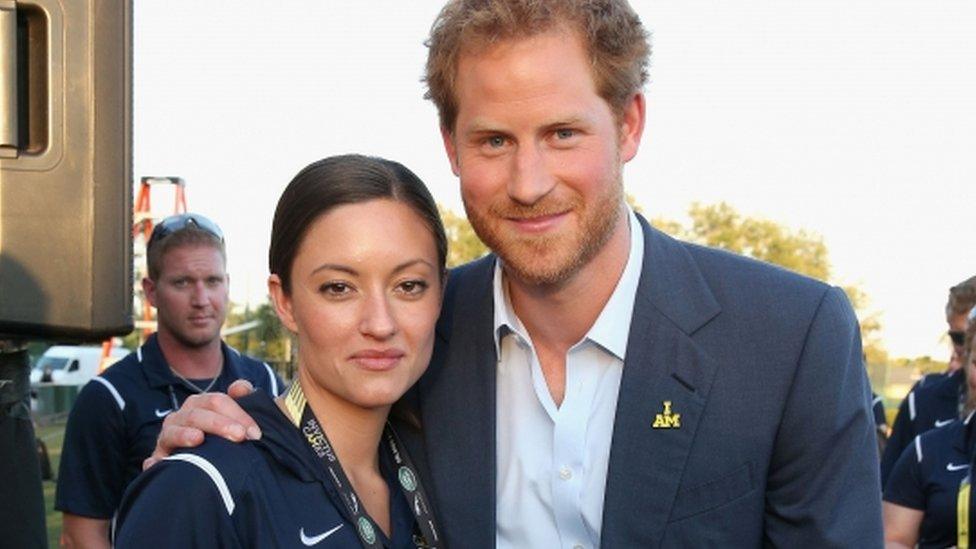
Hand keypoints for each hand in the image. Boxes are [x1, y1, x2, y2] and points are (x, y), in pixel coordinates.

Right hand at [143, 379, 259, 469]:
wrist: (208, 465)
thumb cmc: (227, 437)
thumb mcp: (239, 418)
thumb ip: (245, 398)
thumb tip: (240, 388)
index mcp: (200, 405)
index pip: (217, 402)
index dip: (237, 413)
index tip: (255, 432)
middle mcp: (182, 418)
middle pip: (197, 415)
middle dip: (219, 424)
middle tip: (240, 437)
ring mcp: (168, 438)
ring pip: (172, 432)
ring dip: (183, 434)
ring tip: (198, 439)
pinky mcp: (158, 459)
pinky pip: (153, 460)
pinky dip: (154, 462)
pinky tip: (156, 464)